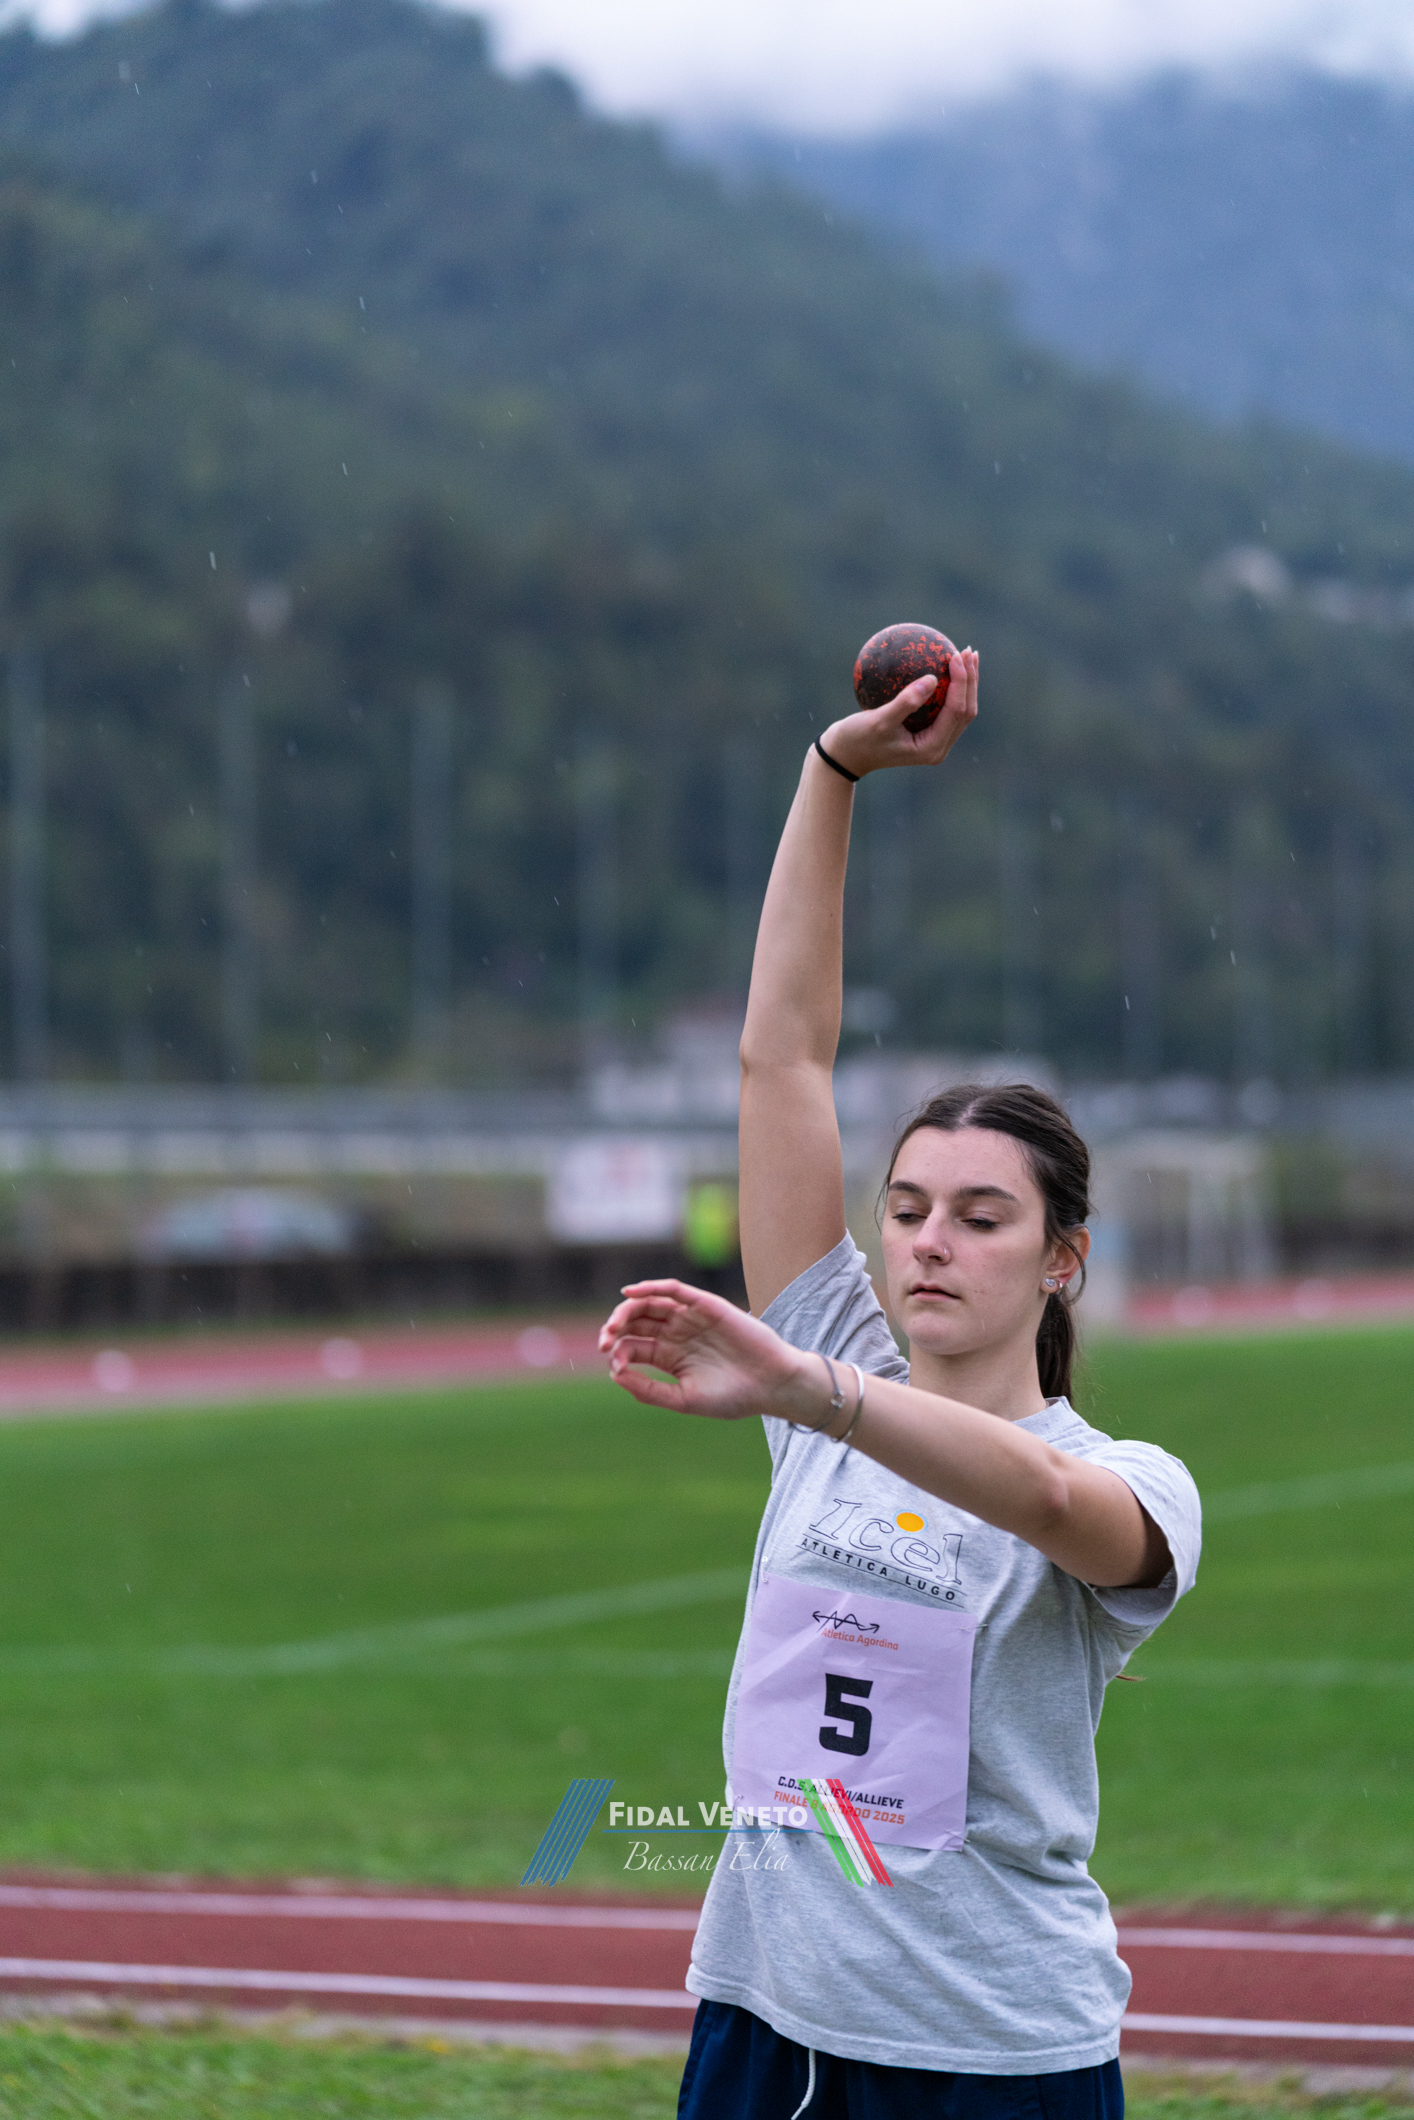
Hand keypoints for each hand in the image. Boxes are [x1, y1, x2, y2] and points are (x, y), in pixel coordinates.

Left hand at [598, 1279, 820, 1422]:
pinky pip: (675, 1290)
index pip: (632, 1346)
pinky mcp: (705, 1305)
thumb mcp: (684, 1399)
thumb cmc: (732, 1397)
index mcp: (668, 1356)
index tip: (615, 1367)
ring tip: (614, 1324)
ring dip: (627, 1310)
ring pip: (650, 1304)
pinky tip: (632, 1293)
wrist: (771, 1385)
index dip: (617, 1353)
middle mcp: (675, 1333)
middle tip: (603, 1341)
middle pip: (635, 1322)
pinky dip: (652, 1287)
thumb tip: (615, 1374)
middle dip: (614, 1328)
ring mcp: (689, 1317)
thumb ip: (649, 1390)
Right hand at [817, 646, 978, 778]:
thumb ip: (905, 702)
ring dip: (965, 683)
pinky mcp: (927, 734)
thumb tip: (932, 678)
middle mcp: (938, 747)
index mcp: (931, 748)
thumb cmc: (857, 739)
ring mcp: (934, 742)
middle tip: (968, 651)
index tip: (955, 655)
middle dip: (971, 680)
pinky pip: (944, 708)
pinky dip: (948, 687)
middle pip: (965, 711)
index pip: (956, 711)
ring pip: (959, 709)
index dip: (962, 682)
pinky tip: (942, 666)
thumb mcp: (877, 721)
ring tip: (965, 655)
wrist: (845, 756)